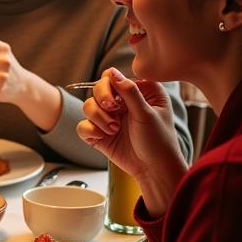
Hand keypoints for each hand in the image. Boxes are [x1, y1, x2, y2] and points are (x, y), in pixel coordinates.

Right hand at [76, 68, 186, 186]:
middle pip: (97, 89)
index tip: (114, 101)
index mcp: (138, 93)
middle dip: (102, 102)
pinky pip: (83, 125)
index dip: (109, 86)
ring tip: (113, 130)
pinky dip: (90, 131)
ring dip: (98, 118)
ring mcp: (109, 118)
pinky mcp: (99, 133)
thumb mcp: (146, 113)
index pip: (113, 77)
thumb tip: (112, 72)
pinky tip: (103, 137)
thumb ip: (129, 91)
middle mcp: (122, 103)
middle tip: (113, 112)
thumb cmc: (158, 141)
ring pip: (87, 106)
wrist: (153, 169)